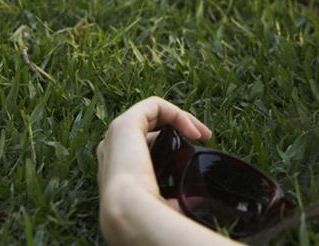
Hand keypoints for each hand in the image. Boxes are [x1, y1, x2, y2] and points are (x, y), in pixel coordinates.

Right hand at [97, 96, 212, 242]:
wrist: (129, 211)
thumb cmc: (145, 213)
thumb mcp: (165, 203)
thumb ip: (175, 197)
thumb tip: (198, 201)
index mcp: (119, 168)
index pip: (147, 145)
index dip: (175, 142)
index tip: (199, 148)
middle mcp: (113, 149)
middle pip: (151, 127)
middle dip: (180, 126)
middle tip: (204, 136)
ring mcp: (116, 135)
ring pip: (153, 114)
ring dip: (181, 118)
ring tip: (202, 132)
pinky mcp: (124, 123)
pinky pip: (154, 105)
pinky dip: (176, 112)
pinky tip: (191, 129)